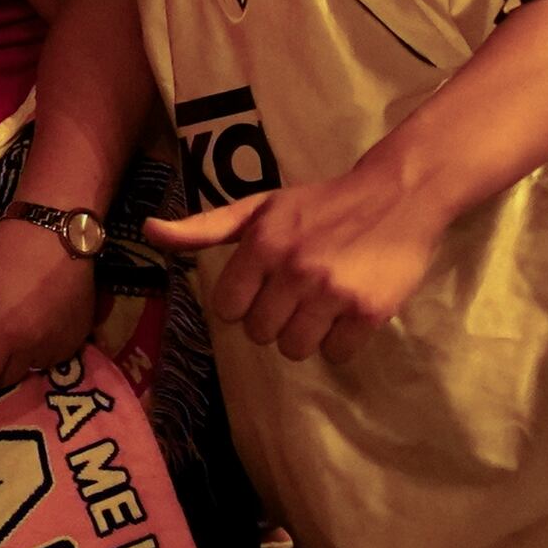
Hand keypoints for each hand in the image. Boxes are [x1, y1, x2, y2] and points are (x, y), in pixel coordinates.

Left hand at [0, 217, 100, 392]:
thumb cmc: (5, 253)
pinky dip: (37, 352)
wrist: (56, 229)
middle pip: (4, 380)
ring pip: (29, 370)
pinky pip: (52, 358)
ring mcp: (62, 344)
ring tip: (7, 332)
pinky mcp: (80, 336)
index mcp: (5, 334)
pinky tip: (31, 326)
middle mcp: (35, 347)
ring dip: (12, 362)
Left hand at [145, 171, 447, 366]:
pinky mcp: (369, 311)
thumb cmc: (321, 204)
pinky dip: (341, 340)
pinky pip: (336, 353)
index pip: (228, 309)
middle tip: (298, 294)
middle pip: (260, 333)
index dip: (245, 302)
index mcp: (263, 243)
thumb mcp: (260, 208)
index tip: (265, 286)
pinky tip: (348, 310)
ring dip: (306, 334)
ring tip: (322, 304)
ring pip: (295, 348)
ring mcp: (332, 292)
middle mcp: (294, 268)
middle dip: (275, 319)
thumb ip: (204, 227)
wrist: (399, 193)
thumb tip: (148, 230)